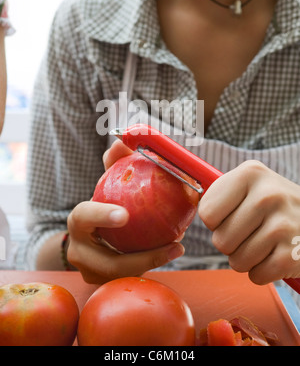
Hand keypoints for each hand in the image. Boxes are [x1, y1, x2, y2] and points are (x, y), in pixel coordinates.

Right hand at [67, 140, 184, 283]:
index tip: (125, 215)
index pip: (84, 217)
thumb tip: (121, 143)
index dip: (101, 216)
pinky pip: (130, 278)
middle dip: (142, 257)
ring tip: (178, 248)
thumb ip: (114, 164)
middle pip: (108, 262)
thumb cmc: (102, 205)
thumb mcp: (106, 185)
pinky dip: (152, 265)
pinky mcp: (104, 284)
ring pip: (123, 275)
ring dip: (153, 262)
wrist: (89, 238)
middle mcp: (79, 252)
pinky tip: (173, 250)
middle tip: (173, 243)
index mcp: (77, 222)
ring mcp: (90, 273)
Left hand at [198, 160, 299, 284]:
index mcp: (250, 174)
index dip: (216, 221)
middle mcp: (267, 195)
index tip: (233, 214)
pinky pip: (257, 276)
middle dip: (231, 242)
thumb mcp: (251, 183)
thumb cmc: (274, 204)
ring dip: (246, 258)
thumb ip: (219, 191)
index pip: (207, 213)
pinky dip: (262, 272)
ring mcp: (282, 225)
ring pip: (237, 262)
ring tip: (264, 242)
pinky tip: (275, 254)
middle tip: (251, 231)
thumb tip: (178, 188)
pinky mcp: (293, 253)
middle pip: (220, 240)